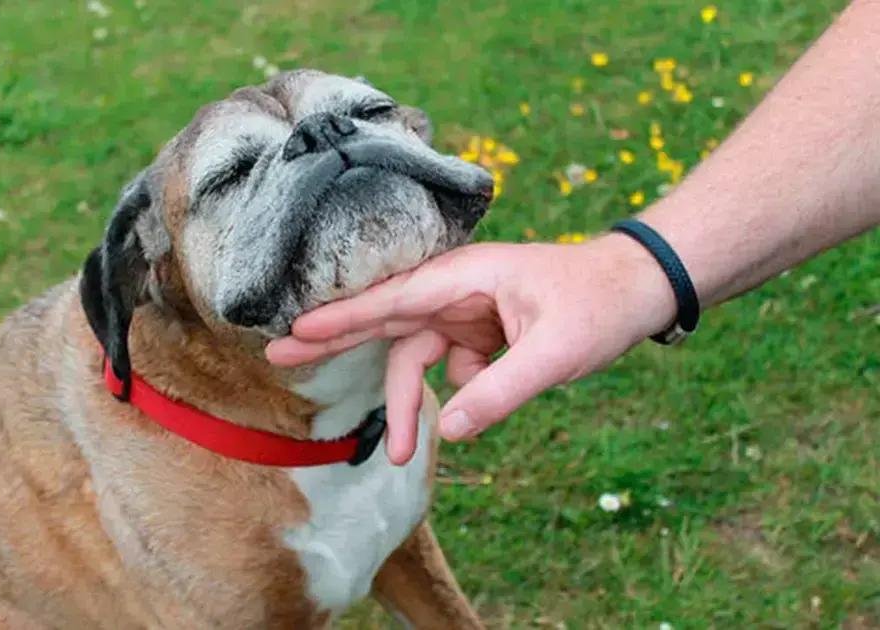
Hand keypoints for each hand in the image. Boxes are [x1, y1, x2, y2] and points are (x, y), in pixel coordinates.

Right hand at [266, 235, 677, 464]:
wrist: (637, 290)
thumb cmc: (598, 306)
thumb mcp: (556, 354)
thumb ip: (501, 392)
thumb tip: (452, 433)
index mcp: (466, 276)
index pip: (394, 298)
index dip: (343, 317)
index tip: (297, 330)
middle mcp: (456, 289)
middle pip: (384, 319)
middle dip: (334, 341)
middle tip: (278, 355)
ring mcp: (465, 311)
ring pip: (415, 357)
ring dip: (407, 405)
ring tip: (398, 454)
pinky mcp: (477, 332)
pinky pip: (448, 367)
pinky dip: (458, 393)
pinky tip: (492, 394)